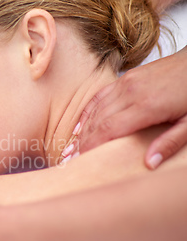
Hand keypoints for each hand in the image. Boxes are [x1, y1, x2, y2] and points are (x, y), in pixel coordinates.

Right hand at [76, 46, 186, 168]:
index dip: (92, 144)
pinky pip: (100, 95)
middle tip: (70, 157)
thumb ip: (169, 143)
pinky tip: (81, 125)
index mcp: (147, 106)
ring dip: (82, 129)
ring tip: (72, 146)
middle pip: (98, 120)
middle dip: (82, 141)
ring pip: (96, 108)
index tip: (81, 159)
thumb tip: (149, 163)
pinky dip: (88, 111)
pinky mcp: (127, 77)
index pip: (109, 128)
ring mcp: (127, 82)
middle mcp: (132, 92)